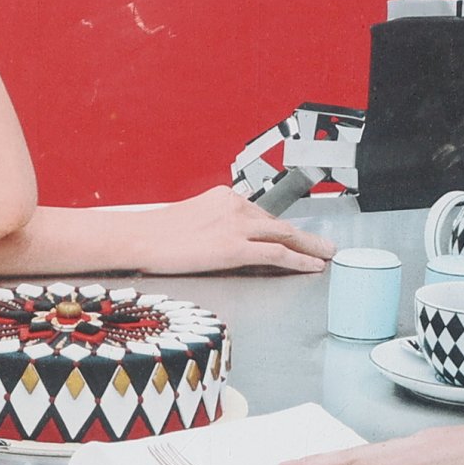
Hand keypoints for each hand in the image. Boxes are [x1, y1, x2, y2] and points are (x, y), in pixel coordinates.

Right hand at [113, 186, 343, 274]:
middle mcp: (235, 206)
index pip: (261, 215)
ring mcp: (236, 226)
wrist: (138, 237)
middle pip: (278, 223)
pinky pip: (276, 253)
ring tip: (326, 256)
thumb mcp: (190, 221)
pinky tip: (311, 266)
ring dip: (310, 247)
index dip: (281, 230)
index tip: (295, 237)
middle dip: (305, 236)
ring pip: (285, 235)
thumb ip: (213, 227)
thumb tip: (221, 242)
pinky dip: (299, 260)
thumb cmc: (154, 234)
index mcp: (224, 198)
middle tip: (325, 245)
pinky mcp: (234, 247)